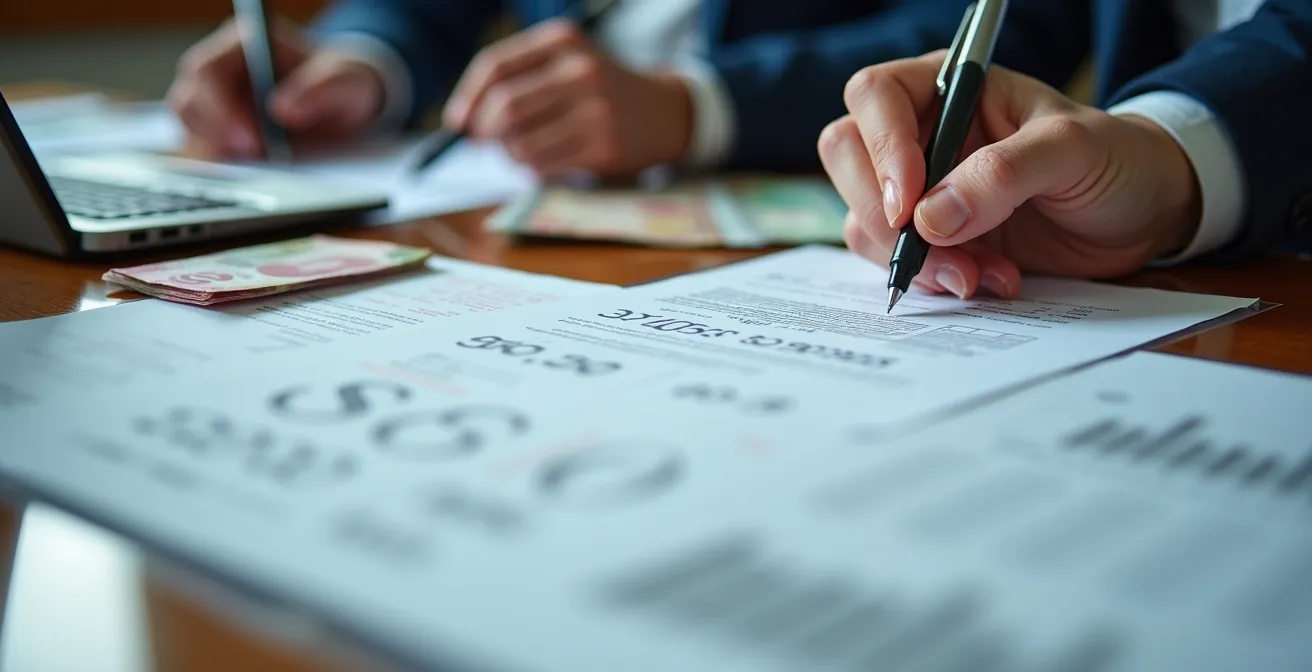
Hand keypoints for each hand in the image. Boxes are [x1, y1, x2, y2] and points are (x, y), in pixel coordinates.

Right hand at [167, 18, 385, 158]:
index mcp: (242, 44)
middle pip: (187, 103)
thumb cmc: (344, 80)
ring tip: (260, 167)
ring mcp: (216, 102)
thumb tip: (283, 110)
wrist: (348, 101)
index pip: (206, 71)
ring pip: (191, 131)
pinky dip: (224, 168)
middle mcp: (220, 70)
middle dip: (216, 136)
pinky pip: (207, 152)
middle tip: (255, 159)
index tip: (249, 140)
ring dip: (219, 154)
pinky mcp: (221, 132)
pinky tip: (251, 176)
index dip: (218, 108)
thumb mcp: (348, 79)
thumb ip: (322, 88)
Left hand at [442, 19, 692, 177]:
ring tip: (519, 151)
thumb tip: (465, 122)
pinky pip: (544, 165)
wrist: (663, 112)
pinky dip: (532, 168)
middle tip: (486, 143)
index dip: (467, 98)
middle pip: (505, 106)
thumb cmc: (599, 90)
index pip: (496, 66)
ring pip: (521, 142)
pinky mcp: (604, 145)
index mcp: (563, 40)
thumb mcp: (565, 63)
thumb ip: (518, 80)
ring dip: (508, 155)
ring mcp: (595, 109)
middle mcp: (580, 69)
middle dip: (485, 132)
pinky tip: (544, 160)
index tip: (457, 123)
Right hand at [819, 51, 1201, 298]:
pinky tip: (985, 281)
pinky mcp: (930, 239)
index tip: (911, 204)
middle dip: (882, 213)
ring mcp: (920, 190)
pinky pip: (893, 260)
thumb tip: (930, 217)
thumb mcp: (1073, 151)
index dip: (881, 146)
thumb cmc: (1115, 159)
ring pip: (864, 217)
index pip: (877, 96)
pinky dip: (932, 279)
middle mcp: (921, 134)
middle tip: (930, 249)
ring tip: (979, 275)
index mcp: (951, 88)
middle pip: (848, 155)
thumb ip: (1004, 173)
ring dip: (912, 258)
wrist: (1143, 213)